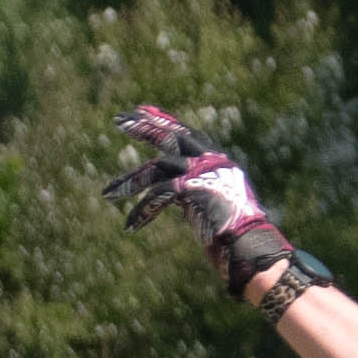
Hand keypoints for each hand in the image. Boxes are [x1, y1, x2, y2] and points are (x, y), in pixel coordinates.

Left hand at [104, 106, 294, 296]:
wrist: (250, 247)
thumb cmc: (234, 234)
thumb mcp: (213, 204)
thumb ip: (194, 189)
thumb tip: (170, 190)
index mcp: (218, 163)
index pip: (187, 135)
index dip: (164, 121)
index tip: (142, 110)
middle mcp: (211, 162)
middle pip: (172, 136)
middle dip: (144, 127)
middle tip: (118, 119)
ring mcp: (202, 173)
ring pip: (156, 168)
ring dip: (129, 182)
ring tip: (107, 193)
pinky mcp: (191, 188)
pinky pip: (157, 195)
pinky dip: (142, 212)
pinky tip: (130, 227)